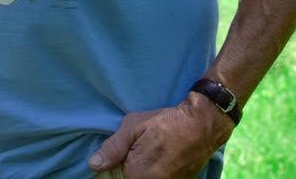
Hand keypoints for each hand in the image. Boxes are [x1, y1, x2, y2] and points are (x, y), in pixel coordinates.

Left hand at [87, 94, 231, 177]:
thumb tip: (94, 164)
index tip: (117, 161)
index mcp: (137, 175)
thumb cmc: (166, 122)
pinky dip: (157, 173)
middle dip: (128, 171)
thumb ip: (113, 148)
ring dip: (142, 172)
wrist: (202, 124)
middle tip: (135, 152)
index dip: (114, 170)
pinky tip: (161, 159)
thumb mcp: (134, 127)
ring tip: (150, 154)